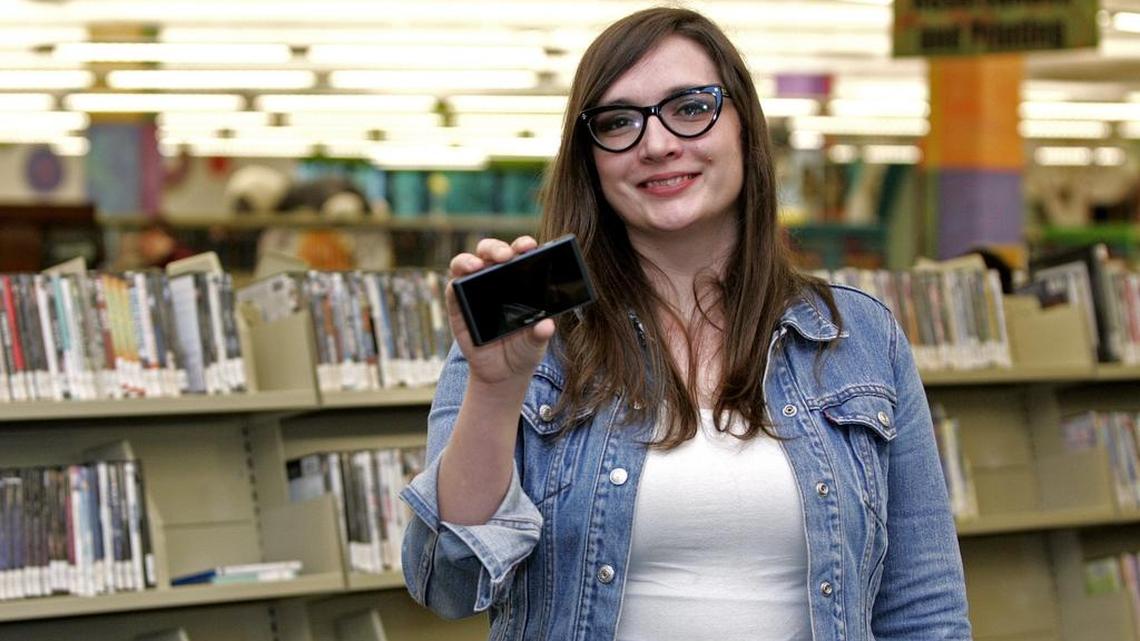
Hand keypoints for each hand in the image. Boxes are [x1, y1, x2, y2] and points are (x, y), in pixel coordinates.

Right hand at [447, 236, 555, 384]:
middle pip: (491, 252)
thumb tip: (546, 325)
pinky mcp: (457, 306)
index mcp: (519, 279)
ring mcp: (474, 290)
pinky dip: (455, 283)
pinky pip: (453, 289)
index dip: (522, 245)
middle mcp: (495, 279)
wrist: (503, 373)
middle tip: (506, 256)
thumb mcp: (536, 341)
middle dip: (496, 248)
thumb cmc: (523, 348)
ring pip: (466, 263)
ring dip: (469, 260)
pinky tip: (461, 283)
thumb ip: (540, 333)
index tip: (529, 246)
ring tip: (477, 266)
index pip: (520, 254)